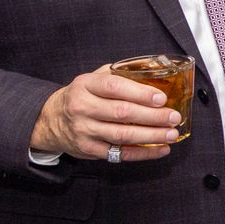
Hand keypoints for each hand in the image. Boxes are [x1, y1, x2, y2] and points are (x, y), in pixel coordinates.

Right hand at [31, 66, 180, 161]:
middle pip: (122, 113)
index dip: (140, 93)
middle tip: (173, 117)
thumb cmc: (82, 96)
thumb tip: (156, 69)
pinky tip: (161, 149)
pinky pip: (120, 153)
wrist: (51, 120)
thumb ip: (120, 74)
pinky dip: (143, 153)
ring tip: (172, 134)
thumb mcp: (94, 78)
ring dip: (152, 136)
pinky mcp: (89, 149)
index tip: (162, 98)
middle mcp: (82, 107)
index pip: (114, 87)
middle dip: (153, 116)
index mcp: (85, 85)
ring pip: (123, 135)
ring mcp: (84, 130)